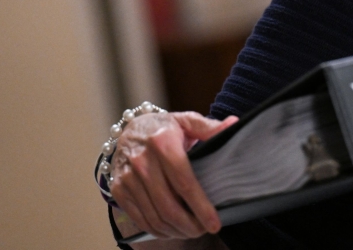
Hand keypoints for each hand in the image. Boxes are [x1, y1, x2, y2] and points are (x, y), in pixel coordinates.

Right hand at [110, 112, 237, 238]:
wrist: (129, 129)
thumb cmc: (164, 128)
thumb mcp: (187, 121)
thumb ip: (210, 127)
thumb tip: (233, 125)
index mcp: (163, 142)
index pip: (184, 182)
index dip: (201, 206)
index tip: (214, 222)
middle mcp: (142, 161)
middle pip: (169, 206)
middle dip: (190, 225)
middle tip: (205, 229)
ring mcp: (128, 177)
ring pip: (155, 216)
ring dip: (175, 230)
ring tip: (192, 231)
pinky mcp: (119, 190)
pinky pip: (140, 219)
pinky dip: (158, 230)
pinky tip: (172, 230)